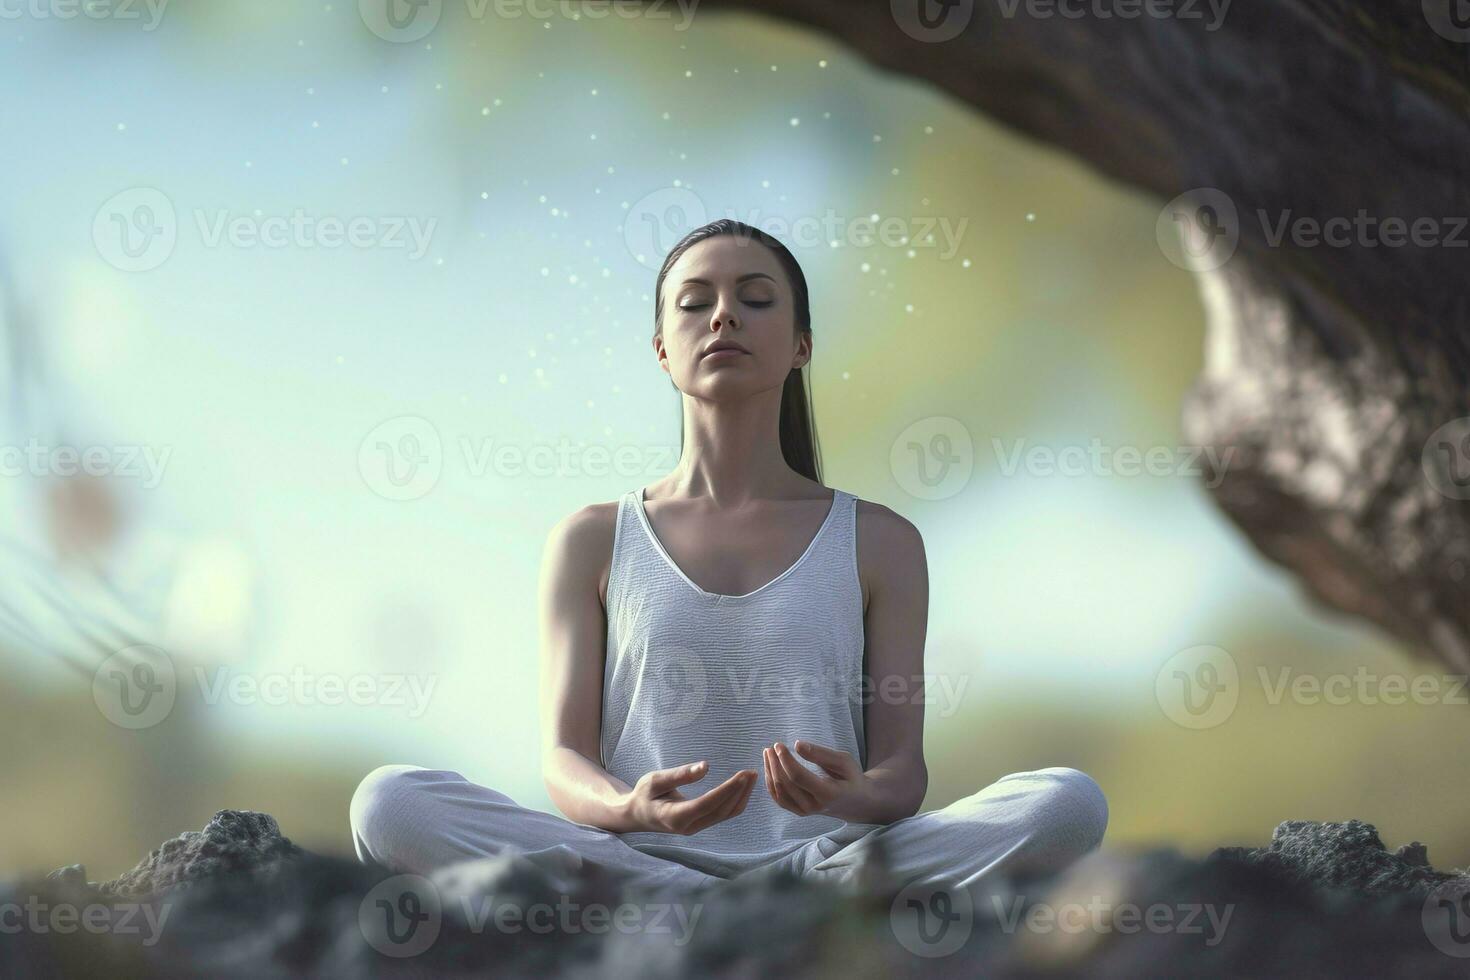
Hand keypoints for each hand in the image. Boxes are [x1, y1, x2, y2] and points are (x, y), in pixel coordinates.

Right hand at [621, 761, 757, 835]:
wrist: (637, 814)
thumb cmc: (643, 794)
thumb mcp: (655, 780)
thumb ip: (679, 775)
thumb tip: (706, 766)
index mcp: (676, 817)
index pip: (708, 803)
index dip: (728, 789)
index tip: (743, 774)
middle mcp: (689, 826)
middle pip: (721, 811)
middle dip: (739, 791)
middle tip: (752, 771)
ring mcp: (696, 828)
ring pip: (726, 815)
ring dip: (741, 796)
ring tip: (752, 777)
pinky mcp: (701, 824)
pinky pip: (723, 815)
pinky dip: (736, 801)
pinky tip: (743, 787)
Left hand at [762, 740, 870, 820]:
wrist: (855, 802)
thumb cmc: (850, 777)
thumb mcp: (844, 761)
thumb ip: (821, 754)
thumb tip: (797, 745)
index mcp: (828, 793)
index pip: (798, 776)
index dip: (785, 759)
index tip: (779, 745)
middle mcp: (815, 806)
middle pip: (786, 784)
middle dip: (775, 764)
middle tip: (770, 747)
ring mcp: (806, 811)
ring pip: (779, 792)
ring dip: (770, 772)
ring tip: (767, 754)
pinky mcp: (799, 812)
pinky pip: (779, 798)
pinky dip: (770, 782)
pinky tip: (770, 767)